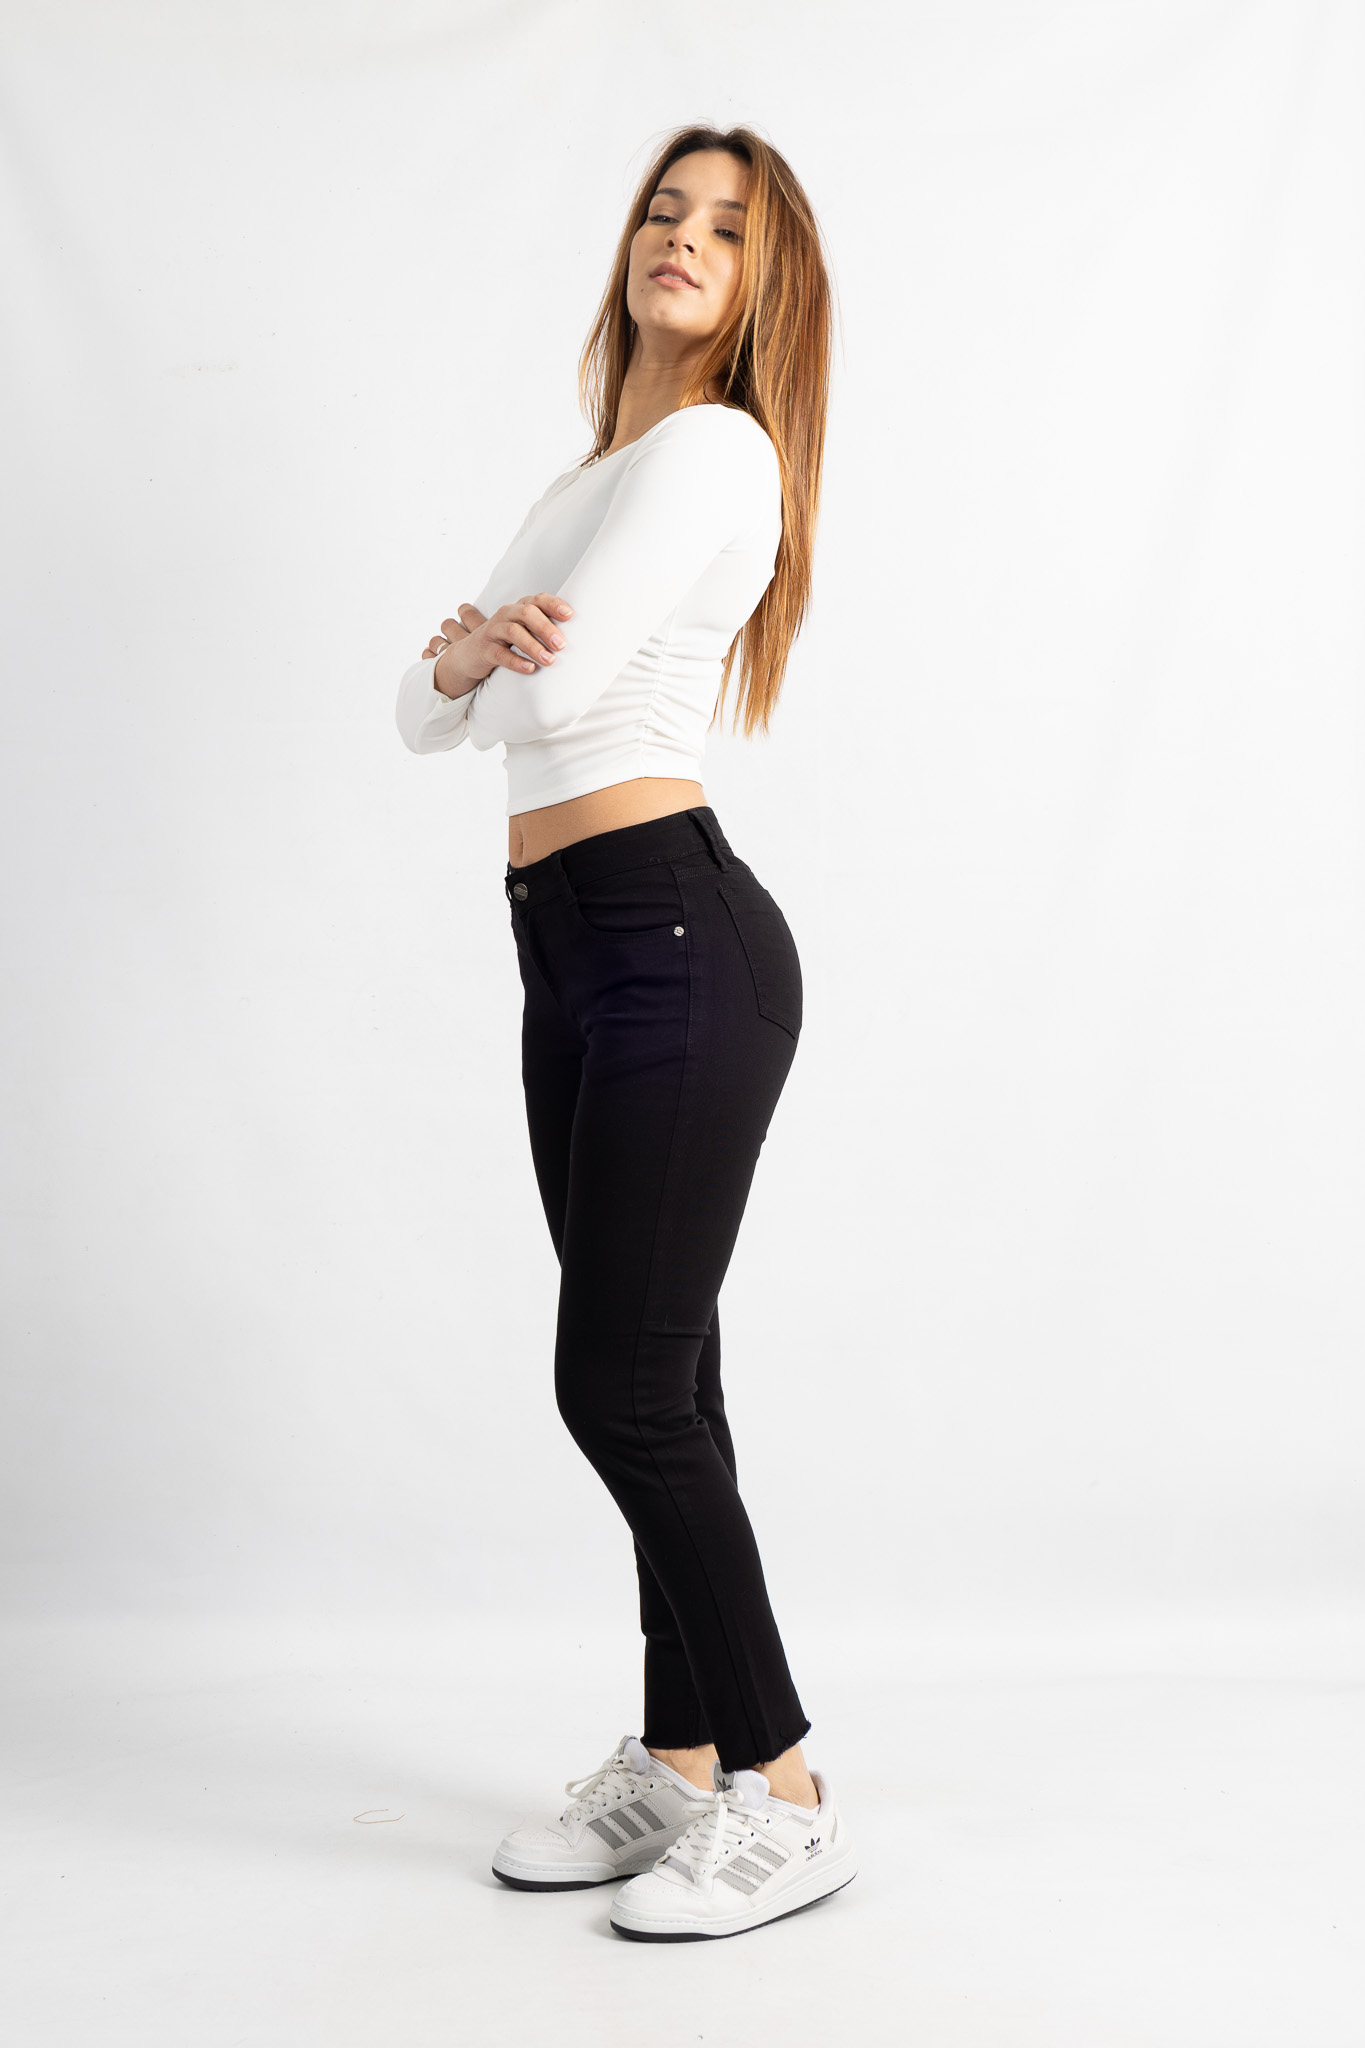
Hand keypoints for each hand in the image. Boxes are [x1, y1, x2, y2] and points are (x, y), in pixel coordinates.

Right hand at [428, 593, 573, 698]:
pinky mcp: (484, 650)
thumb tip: (581, 637)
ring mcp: (493, 631)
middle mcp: (506, 615)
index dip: (553, 604)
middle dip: (546, 628)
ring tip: (549, 660)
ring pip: (513, 632)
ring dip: (533, 646)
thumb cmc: (507, 643)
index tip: (570, 616)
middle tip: (562, 645)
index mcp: (519, 608)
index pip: (538, 600)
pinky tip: (530, 669)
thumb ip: (546, 629)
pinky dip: (516, 661)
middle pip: (527, 613)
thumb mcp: (525, 631)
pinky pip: (500, 654)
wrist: (470, 655)